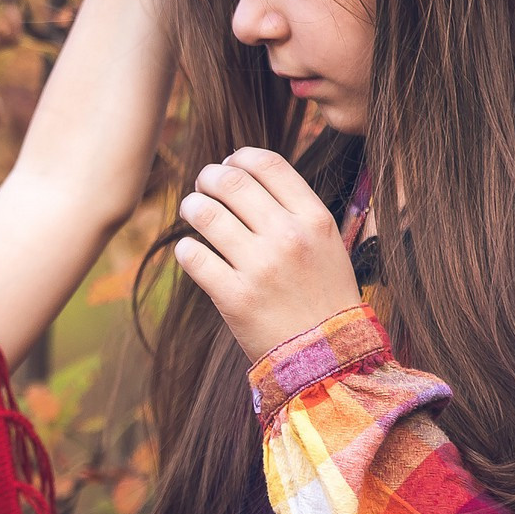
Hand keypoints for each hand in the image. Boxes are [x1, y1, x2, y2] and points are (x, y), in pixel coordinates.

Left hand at [174, 148, 364, 360]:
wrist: (328, 357)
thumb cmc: (323, 295)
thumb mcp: (326, 243)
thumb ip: (293, 209)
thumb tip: (246, 173)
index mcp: (314, 219)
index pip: (267, 163)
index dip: (239, 157)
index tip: (229, 164)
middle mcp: (288, 237)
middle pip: (230, 181)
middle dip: (208, 177)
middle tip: (202, 184)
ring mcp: (260, 267)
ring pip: (205, 213)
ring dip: (192, 206)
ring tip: (193, 211)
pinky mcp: (234, 297)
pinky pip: (192, 256)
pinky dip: (186, 249)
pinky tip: (192, 251)